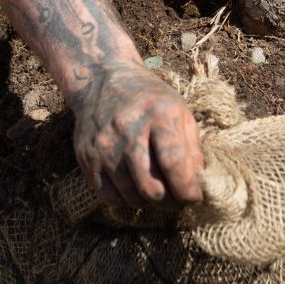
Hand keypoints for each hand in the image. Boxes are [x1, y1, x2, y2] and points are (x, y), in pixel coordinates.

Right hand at [71, 65, 203, 208]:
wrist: (102, 80)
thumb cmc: (149, 99)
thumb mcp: (179, 111)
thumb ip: (192, 148)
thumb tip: (197, 185)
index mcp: (159, 115)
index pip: (174, 164)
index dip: (188, 190)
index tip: (194, 197)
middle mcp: (128, 130)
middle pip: (152, 188)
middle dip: (170, 203)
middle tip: (176, 200)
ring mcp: (104, 146)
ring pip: (132, 197)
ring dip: (149, 203)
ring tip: (158, 193)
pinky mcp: (87, 158)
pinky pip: (109, 197)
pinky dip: (126, 200)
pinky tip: (135, 189)